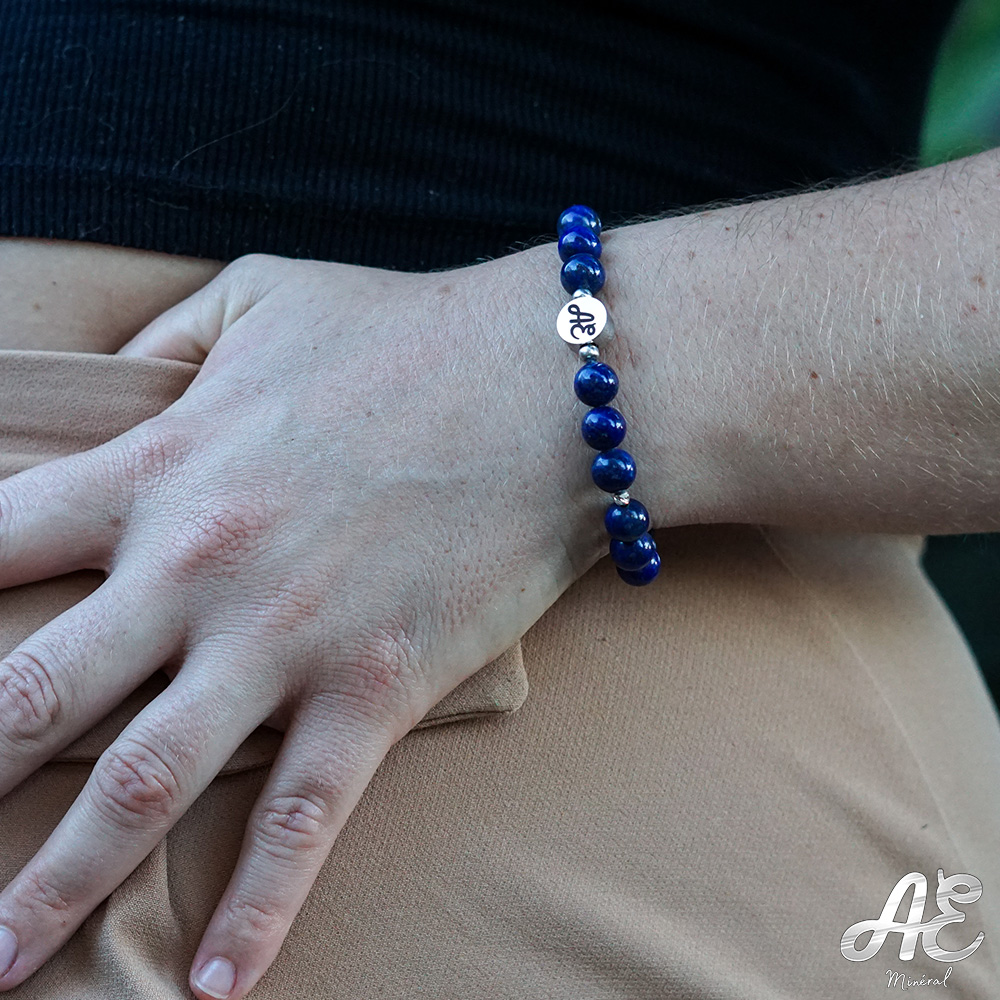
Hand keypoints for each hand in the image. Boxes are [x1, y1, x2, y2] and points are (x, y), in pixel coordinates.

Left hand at [0, 250, 604, 996]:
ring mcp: (285, 641)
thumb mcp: (260, 295)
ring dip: (59, 884)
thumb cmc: (405, 334)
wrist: (550, 387)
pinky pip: (303, 817)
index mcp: (160, 470)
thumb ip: (164, 342)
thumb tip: (115, 384)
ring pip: (143, 786)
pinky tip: (219, 986)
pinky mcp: (376, 690)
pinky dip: (258, 908)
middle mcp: (198, 571)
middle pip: (27, 696)